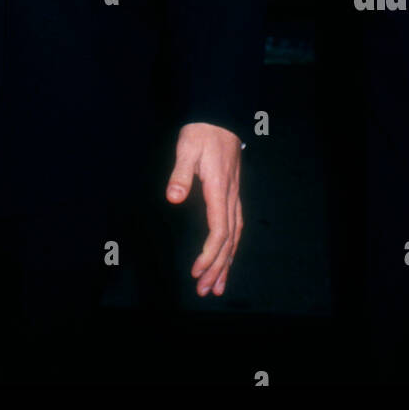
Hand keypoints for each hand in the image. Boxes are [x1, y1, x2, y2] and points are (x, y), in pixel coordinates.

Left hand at [165, 121, 242, 296]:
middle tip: (206, 291)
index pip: (220, 230)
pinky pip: (235, 227)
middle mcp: (229, 197)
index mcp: (218, 189)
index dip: (210, 254)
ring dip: (226, 263)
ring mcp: (233, 196)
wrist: (219, 118)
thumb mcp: (186, 148)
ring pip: (234, 236)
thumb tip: (173, 197)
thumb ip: (180, 173)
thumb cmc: (200, 134)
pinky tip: (226, 259)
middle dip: (218, 267)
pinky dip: (230, 247)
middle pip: (229, 240)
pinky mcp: (231, 195)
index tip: (197, 271)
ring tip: (219, 286)